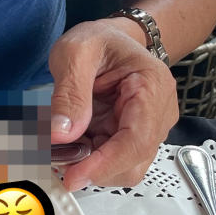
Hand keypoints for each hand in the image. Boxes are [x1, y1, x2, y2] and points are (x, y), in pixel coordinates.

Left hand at [48, 19, 177, 191]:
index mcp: (152, 86)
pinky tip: (71, 142)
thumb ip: (70, 93)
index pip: (137, 139)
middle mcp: (158, 112)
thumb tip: (62, 134)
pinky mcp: (132, 136)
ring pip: (123, 166)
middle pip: (133, 161)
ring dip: (90, 164)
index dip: (106, 164)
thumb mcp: (75, 53)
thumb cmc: (98, 40)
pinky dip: (89, 157)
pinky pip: (112, 158)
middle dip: (95, 168)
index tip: (75, 176)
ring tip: (62, 145)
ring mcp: (148, 127)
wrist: (109, 38)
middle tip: (57, 159)